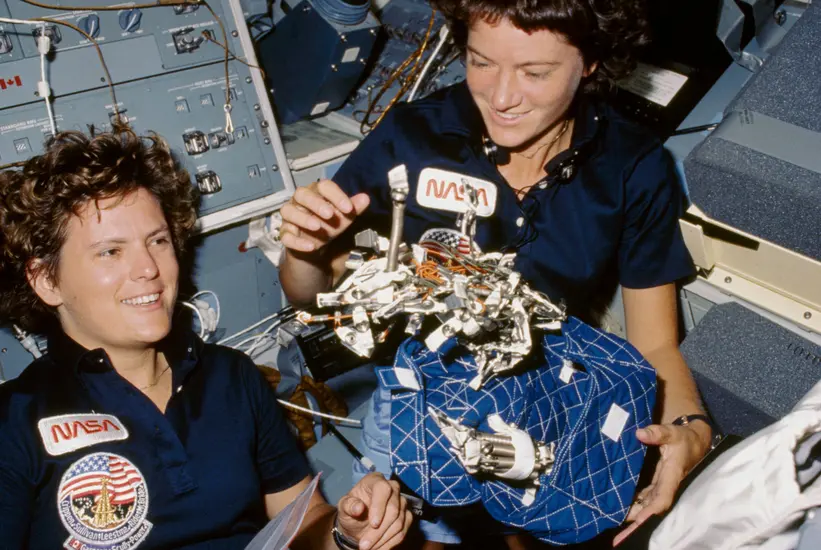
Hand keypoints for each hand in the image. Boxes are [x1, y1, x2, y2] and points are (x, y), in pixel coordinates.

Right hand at [279, 179, 369, 254]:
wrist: (315, 247)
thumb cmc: (328, 226)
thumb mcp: (343, 218)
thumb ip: (353, 208)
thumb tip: (365, 198)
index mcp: (316, 193)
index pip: (323, 186)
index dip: (336, 195)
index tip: (348, 208)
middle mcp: (300, 202)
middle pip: (302, 194)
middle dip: (316, 203)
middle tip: (330, 214)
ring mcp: (290, 217)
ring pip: (288, 211)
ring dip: (303, 219)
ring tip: (318, 227)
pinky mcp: (285, 234)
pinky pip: (285, 235)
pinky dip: (297, 241)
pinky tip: (310, 247)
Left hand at [337, 472, 411, 549]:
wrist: (357, 524)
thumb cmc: (350, 511)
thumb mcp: (344, 507)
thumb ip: (348, 505)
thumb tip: (358, 508)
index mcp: (375, 480)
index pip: (383, 488)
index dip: (379, 506)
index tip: (373, 524)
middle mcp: (392, 488)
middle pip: (393, 509)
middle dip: (378, 531)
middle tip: (364, 545)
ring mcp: (401, 502)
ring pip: (399, 522)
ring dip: (382, 539)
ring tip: (368, 548)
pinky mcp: (407, 516)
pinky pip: (403, 532)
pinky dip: (389, 543)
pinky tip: (377, 548)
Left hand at [613, 422, 711, 545]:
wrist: (694, 441)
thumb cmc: (683, 438)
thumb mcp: (672, 432)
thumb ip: (657, 433)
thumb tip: (639, 434)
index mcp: (672, 475)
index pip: (662, 498)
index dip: (651, 510)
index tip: (638, 520)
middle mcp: (667, 484)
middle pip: (653, 507)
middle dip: (638, 518)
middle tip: (619, 530)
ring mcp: (662, 485)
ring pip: (648, 504)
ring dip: (634, 512)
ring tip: (615, 518)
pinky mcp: (658, 483)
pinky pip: (646, 497)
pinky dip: (635, 502)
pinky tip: (622, 506)